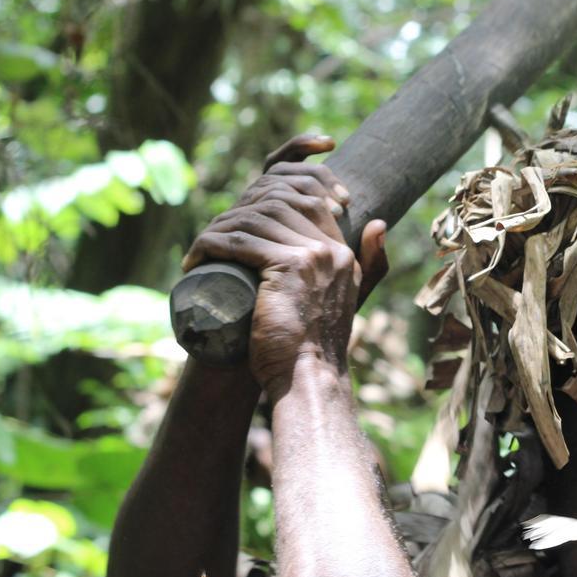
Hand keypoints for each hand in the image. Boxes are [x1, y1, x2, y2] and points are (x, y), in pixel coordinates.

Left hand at [181, 134, 388, 398]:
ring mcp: (312, 256)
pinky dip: (210, 245)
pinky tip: (196, 257)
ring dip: (218, 228)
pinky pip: (240, 241)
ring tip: (201, 248)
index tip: (238, 222)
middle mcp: (331, 249)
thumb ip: (371, 264)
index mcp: (343, 253)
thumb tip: (379, 223)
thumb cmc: (315, 347)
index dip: (268, 199)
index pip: (307, 199)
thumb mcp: (348, 298)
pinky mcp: (288, 268)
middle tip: (213, 236)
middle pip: (277, 202)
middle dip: (238, 212)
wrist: (308, 378)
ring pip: (255, 219)